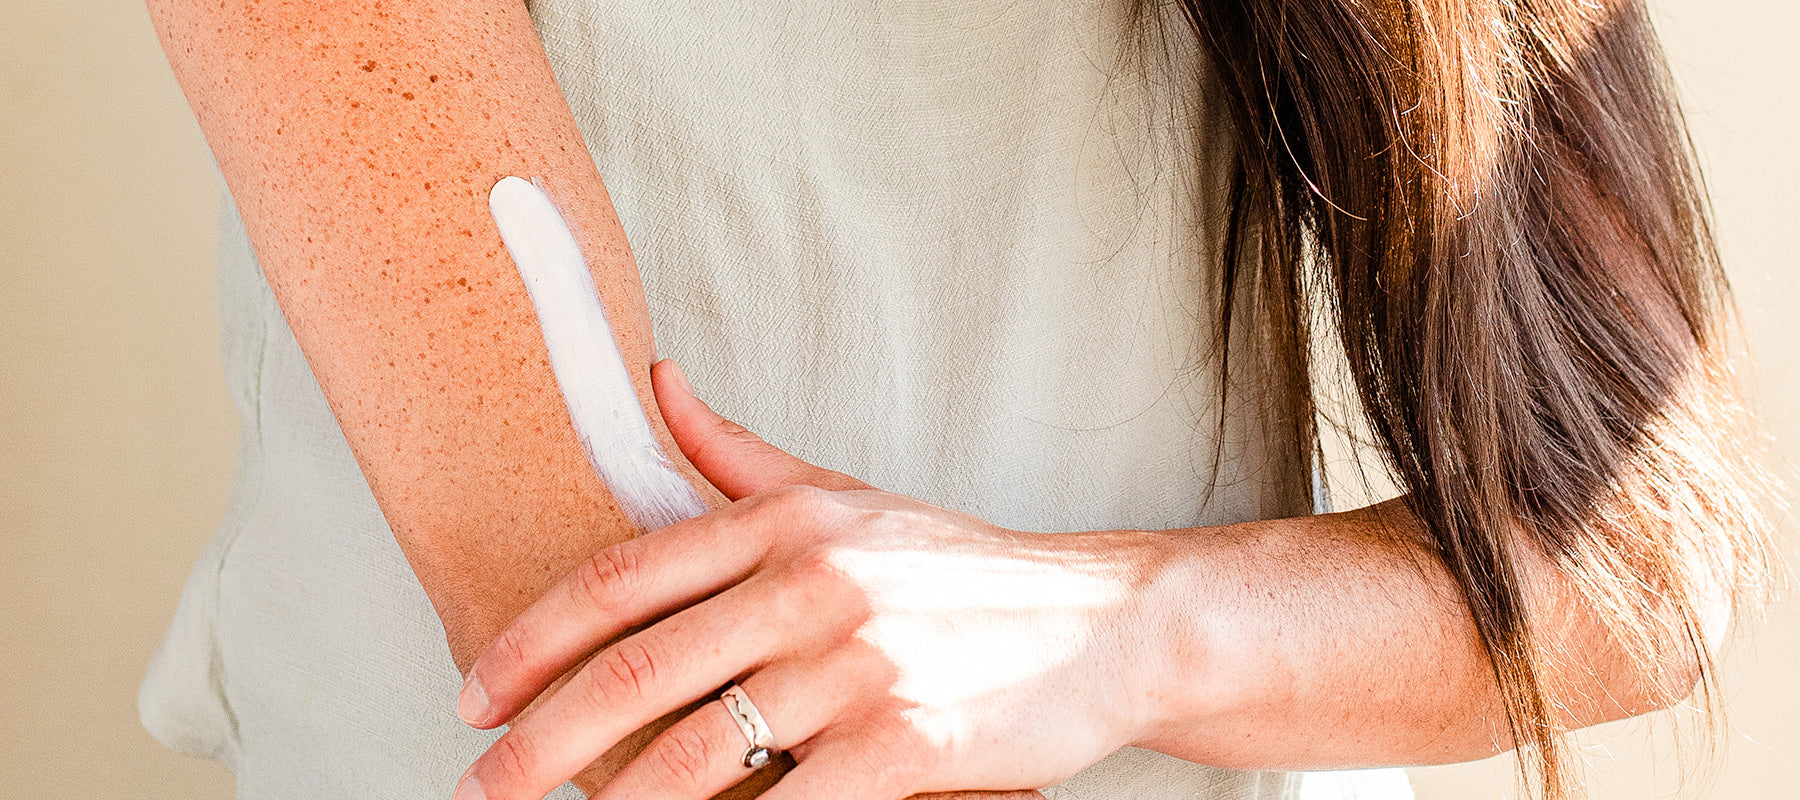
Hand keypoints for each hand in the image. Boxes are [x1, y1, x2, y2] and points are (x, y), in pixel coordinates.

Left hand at [451, 360, 1169, 799]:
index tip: (475, 692)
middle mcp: (815, 583)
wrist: (1107, 624)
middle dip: (541, 740)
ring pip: (699, 752)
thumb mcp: (849, 495)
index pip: (623, 578)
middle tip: (482, 786)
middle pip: (639, 668)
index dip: (532, 640)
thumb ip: (737, 454)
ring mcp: (861, 666)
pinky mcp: (908, 746)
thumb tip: (654, 383)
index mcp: (786, 522)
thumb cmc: (967, 571)